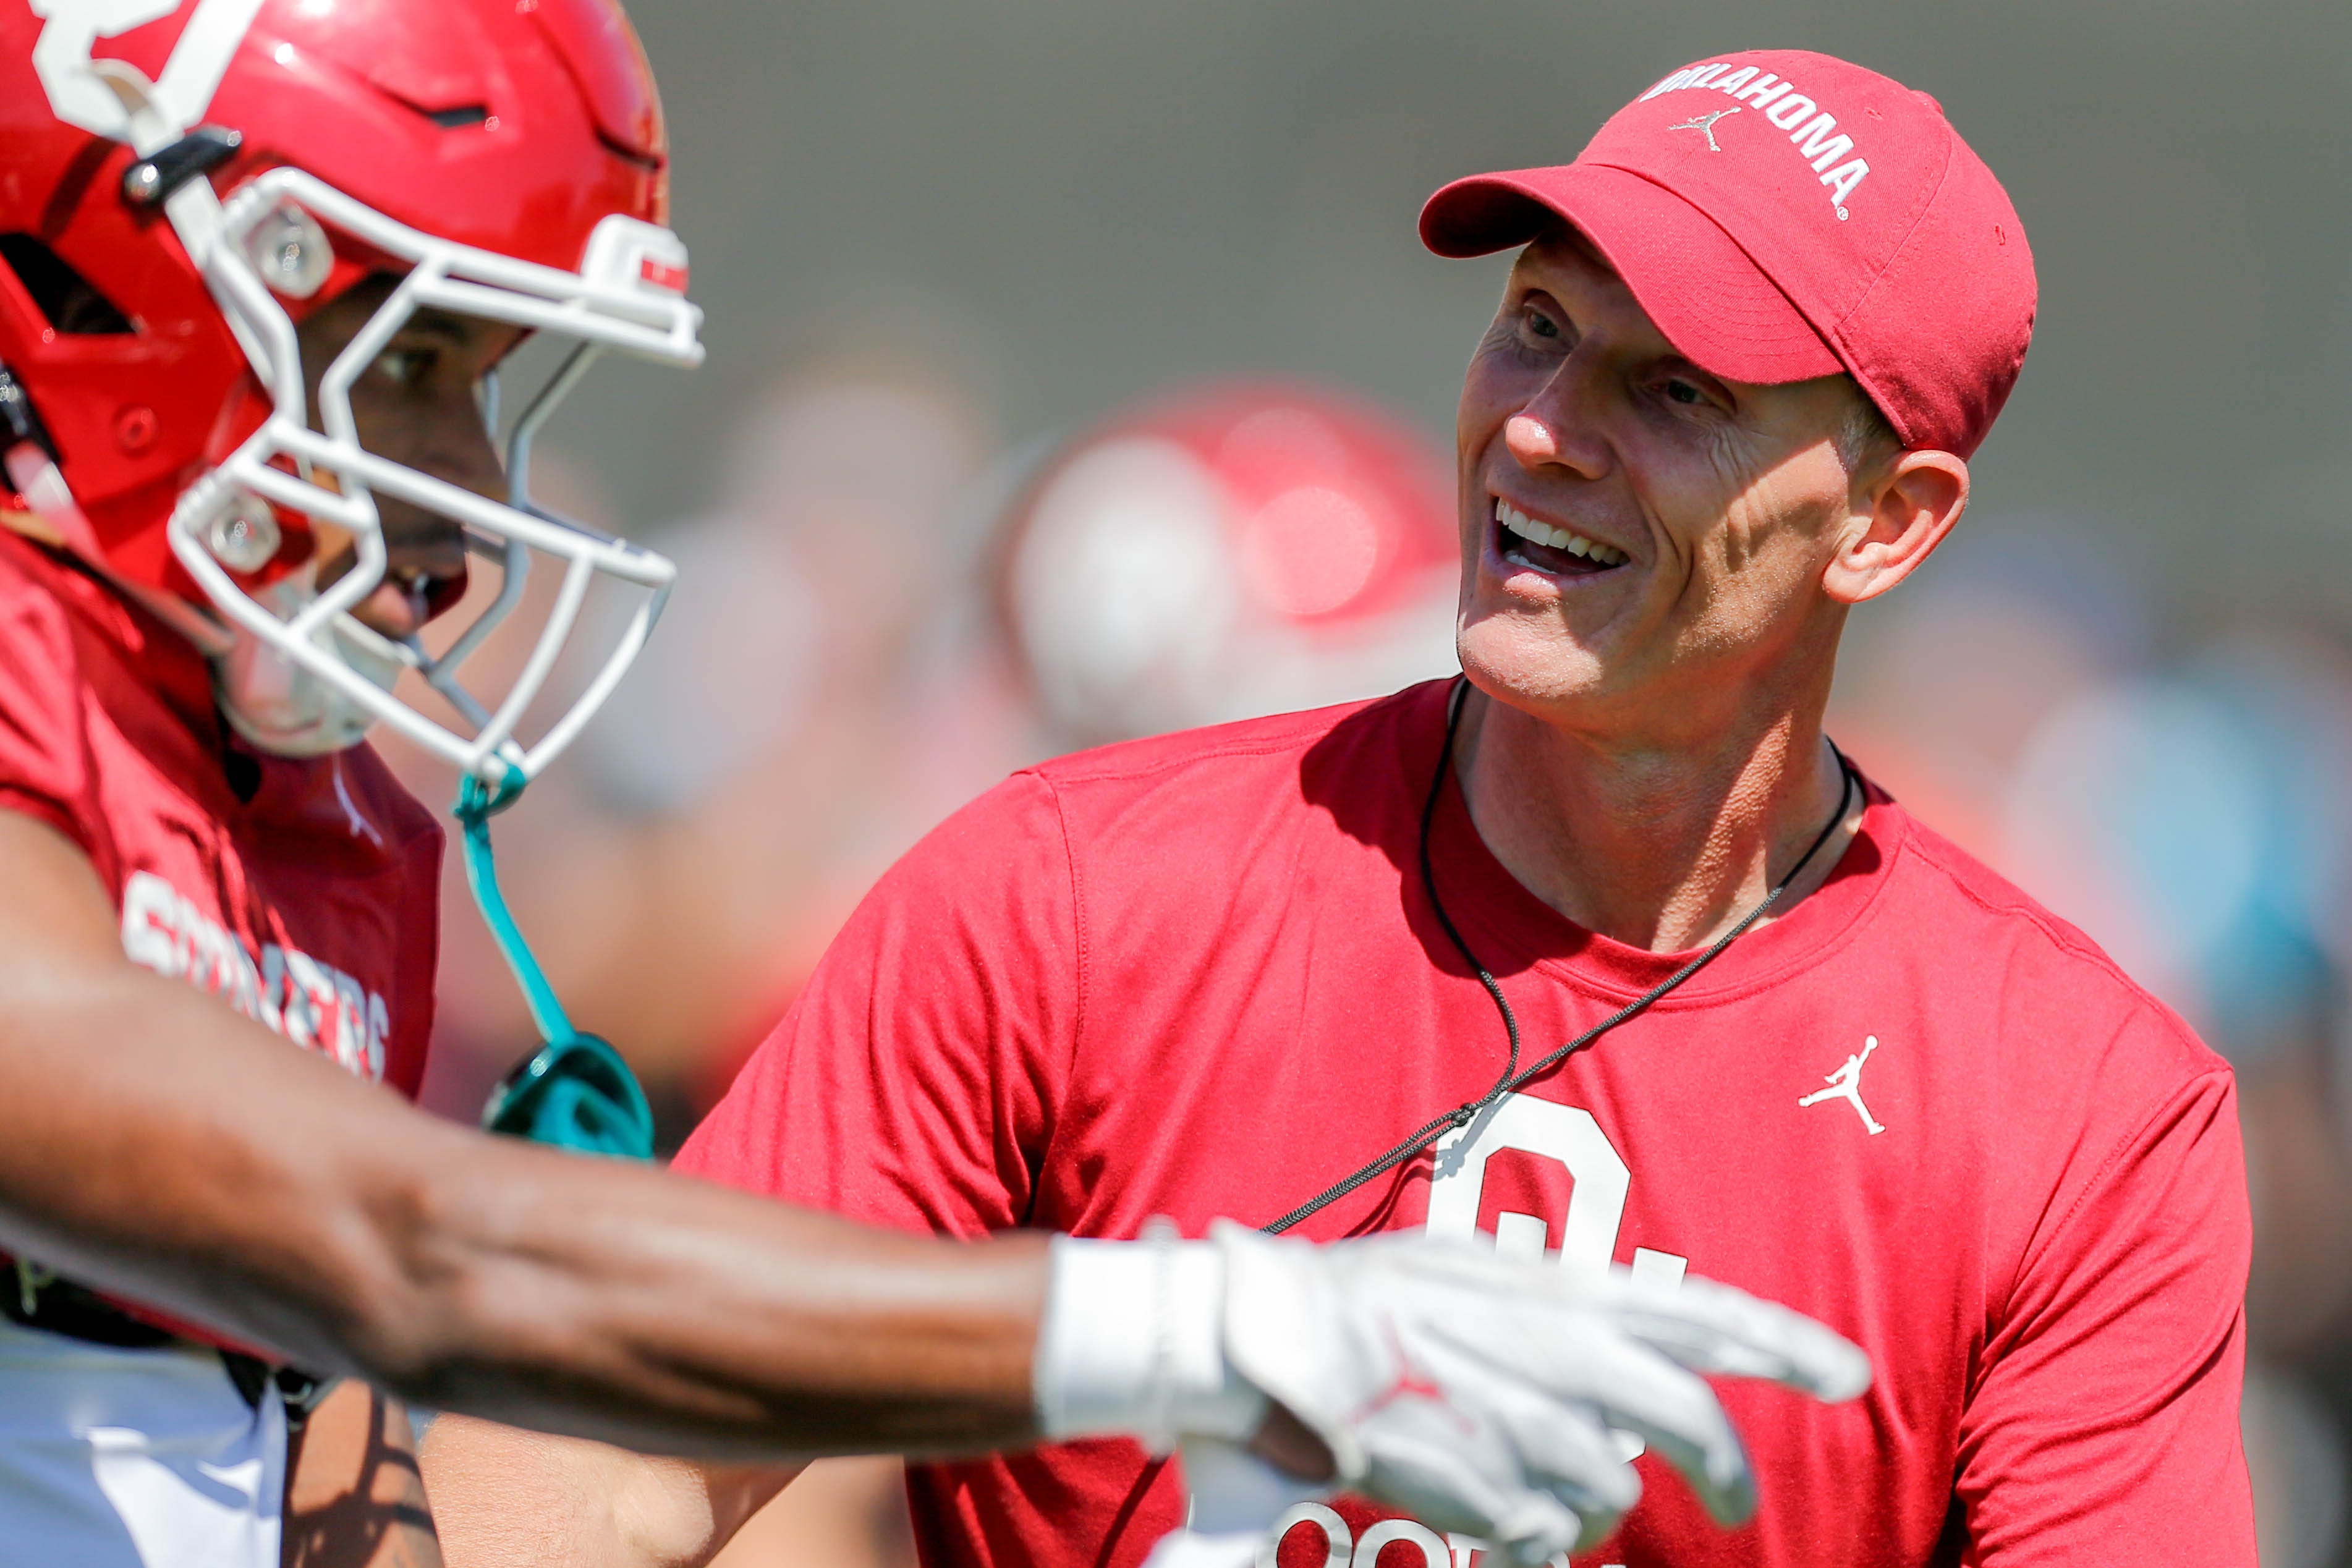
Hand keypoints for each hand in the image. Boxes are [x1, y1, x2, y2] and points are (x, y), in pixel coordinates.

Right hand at [1035, 1222, 1869, 1566]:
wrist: (1259, 1333)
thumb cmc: (1354, 1303)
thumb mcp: (1463, 1272)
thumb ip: (1540, 1306)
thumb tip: (1602, 1327)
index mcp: (1554, 1286)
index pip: (1696, 1310)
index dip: (1782, 1341)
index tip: (1849, 1374)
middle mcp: (1551, 1344)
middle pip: (1682, 1416)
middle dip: (1721, 1467)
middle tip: (1734, 1506)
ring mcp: (1516, 1414)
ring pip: (1606, 1489)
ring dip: (1586, 1506)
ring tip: (1548, 1500)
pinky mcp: (1478, 1476)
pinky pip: (1541, 1530)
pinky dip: (1524, 1531)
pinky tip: (1490, 1513)